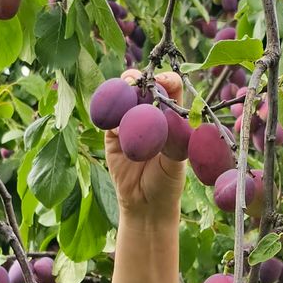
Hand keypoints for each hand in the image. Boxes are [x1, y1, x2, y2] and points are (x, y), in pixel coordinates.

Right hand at [105, 70, 186, 223]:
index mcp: (172, 117)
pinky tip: (109, 107)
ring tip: (124, 86)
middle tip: (138, 80)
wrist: (145, 204)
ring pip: (124, 96)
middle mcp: (151, 115)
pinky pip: (108, 115)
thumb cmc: (167, 183)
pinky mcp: (112, 133)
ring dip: (122, 87)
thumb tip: (170, 115)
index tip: (162, 82)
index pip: (172, 89)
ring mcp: (129, 122)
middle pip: (144, 86)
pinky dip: (107, 107)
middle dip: (140, 78)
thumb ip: (172, 139)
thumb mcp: (175, 162)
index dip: (167, 80)